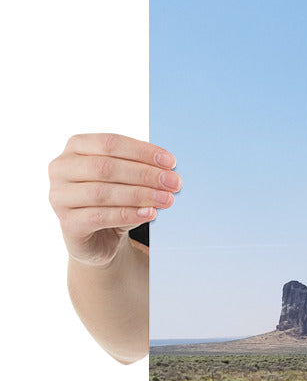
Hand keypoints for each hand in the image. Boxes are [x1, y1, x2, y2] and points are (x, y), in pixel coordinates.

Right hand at [48, 133, 180, 266]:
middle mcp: (61, 169)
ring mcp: (59, 197)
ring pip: (102, 192)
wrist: (101, 237)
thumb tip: (169, 172)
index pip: (110, 143)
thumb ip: (143, 170)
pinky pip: (99, 217)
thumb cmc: (115, 200)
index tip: (171, 162)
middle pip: (106, 167)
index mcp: (76, 147)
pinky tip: (150, 213)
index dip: (142, 151)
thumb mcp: (129, 179)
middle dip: (145, 174)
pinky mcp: (67, 223)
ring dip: (140, 195)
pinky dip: (128, 214)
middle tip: (174, 182)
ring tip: (167, 199)